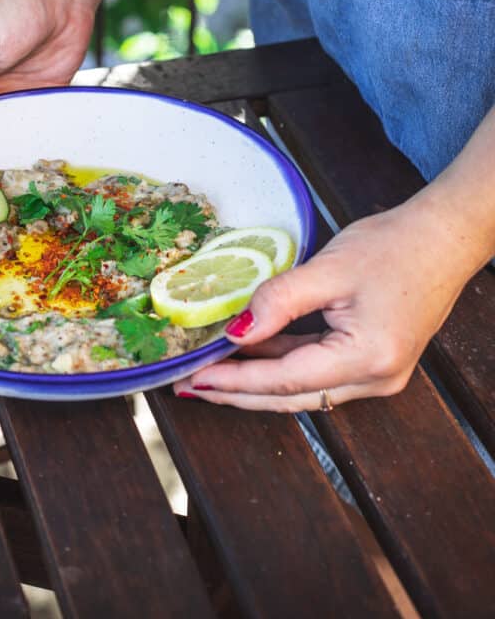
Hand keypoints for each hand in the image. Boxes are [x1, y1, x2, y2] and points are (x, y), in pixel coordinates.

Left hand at [174, 191, 484, 410]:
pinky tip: (250, 353)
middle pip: (292, 397)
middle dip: (238, 392)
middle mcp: (376, 379)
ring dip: (257, 379)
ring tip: (210, 371)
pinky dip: (283, 364)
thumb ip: (279, 301)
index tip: (193, 379)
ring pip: (303, 388)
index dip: (235, 381)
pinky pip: (319, 372)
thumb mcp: (328, 269)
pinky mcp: (375, 362)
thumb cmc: (394, 246)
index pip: (285, 380)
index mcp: (367, 358)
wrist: (443, 237)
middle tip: (190, 386)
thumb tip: (236, 331)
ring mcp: (378, 375)